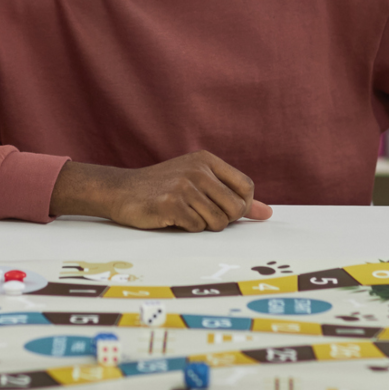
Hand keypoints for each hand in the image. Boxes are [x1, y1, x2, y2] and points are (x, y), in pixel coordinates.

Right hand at [51, 152, 273, 231]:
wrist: (121, 190)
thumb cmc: (163, 189)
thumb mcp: (199, 183)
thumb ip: (234, 196)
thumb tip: (267, 213)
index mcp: (207, 161)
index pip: (246, 187)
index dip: (240, 206)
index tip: (224, 210)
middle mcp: (198, 170)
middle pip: (235, 208)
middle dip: (222, 220)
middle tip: (201, 216)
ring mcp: (184, 185)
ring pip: (217, 222)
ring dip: (202, 226)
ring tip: (185, 216)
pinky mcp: (171, 203)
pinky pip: (196, 228)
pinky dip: (186, 229)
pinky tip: (172, 219)